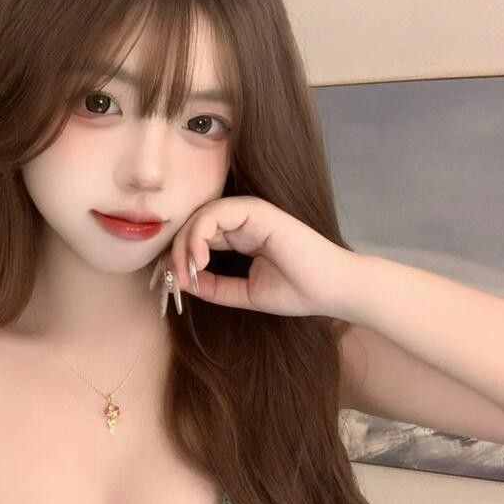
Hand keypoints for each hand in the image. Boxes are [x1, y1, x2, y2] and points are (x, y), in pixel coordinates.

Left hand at [151, 195, 362, 318]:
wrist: (331, 290)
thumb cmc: (297, 290)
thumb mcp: (243, 293)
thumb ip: (214, 287)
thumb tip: (182, 281)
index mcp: (240, 235)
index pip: (199, 238)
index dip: (180, 258)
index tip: (173, 285)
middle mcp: (242, 220)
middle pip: (194, 225)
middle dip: (177, 252)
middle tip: (172, 279)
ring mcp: (250, 212)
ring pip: (200, 217)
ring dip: (184, 245)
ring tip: (186, 272)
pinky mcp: (256, 210)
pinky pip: (215, 214)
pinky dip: (199, 235)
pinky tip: (198, 261)